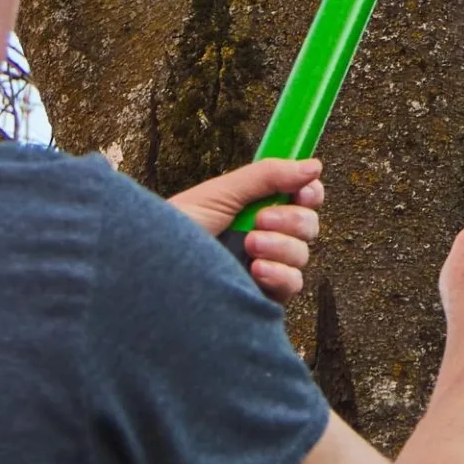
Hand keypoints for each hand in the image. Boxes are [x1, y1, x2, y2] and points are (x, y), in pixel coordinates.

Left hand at [170, 156, 325, 302]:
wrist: (151, 271)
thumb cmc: (175, 230)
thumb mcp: (222, 192)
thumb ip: (268, 176)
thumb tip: (313, 166)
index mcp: (258, 208)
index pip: (303, 198)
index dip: (310, 193)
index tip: (302, 191)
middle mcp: (267, 237)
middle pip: (309, 225)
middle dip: (292, 219)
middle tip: (261, 219)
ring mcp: (265, 268)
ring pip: (302, 255)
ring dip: (281, 246)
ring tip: (250, 244)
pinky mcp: (260, 297)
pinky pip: (292, 285)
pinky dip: (280, 274)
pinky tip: (257, 269)